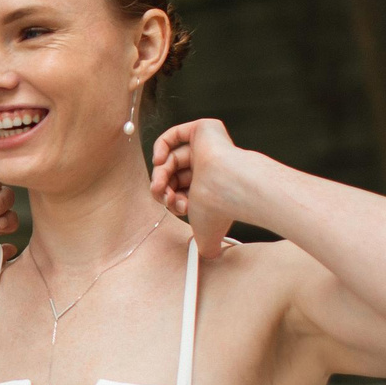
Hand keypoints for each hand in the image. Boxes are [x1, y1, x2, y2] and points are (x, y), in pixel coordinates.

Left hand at [148, 118, 253, 254]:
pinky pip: (174, 135)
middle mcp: (210, 166)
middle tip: (163, 195)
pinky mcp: (204, 129)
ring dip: (160, 173)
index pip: (181, 190)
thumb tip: (210, 255)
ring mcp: (207, 147)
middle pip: (173, 175)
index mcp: (210, 186)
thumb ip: (208, 246)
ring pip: (171, 158)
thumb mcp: (206, 233)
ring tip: (161, 184)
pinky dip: (160, 147)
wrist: (227, 187)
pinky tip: (158, 160)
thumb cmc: (218, 208)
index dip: (171, 199)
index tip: (174, 207)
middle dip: (163, 187)